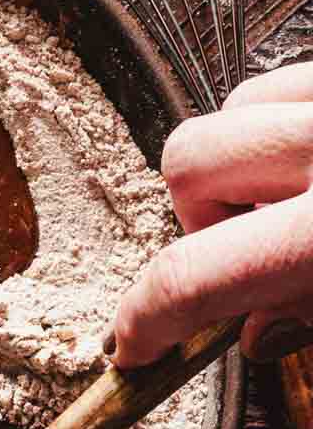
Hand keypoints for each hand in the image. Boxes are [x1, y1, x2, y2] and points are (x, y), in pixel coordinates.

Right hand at [113, 60, 312, 366]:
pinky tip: (311, 166)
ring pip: (230, 113)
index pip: (192, 277)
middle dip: (201, 217)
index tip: (133, 346)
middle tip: (255, 256)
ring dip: (242, 168)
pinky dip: (282, 125)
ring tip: (294, 205)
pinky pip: (280, 82)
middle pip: (187, 164)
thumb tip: (259, 330)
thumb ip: (312, 315)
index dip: (144, 321)